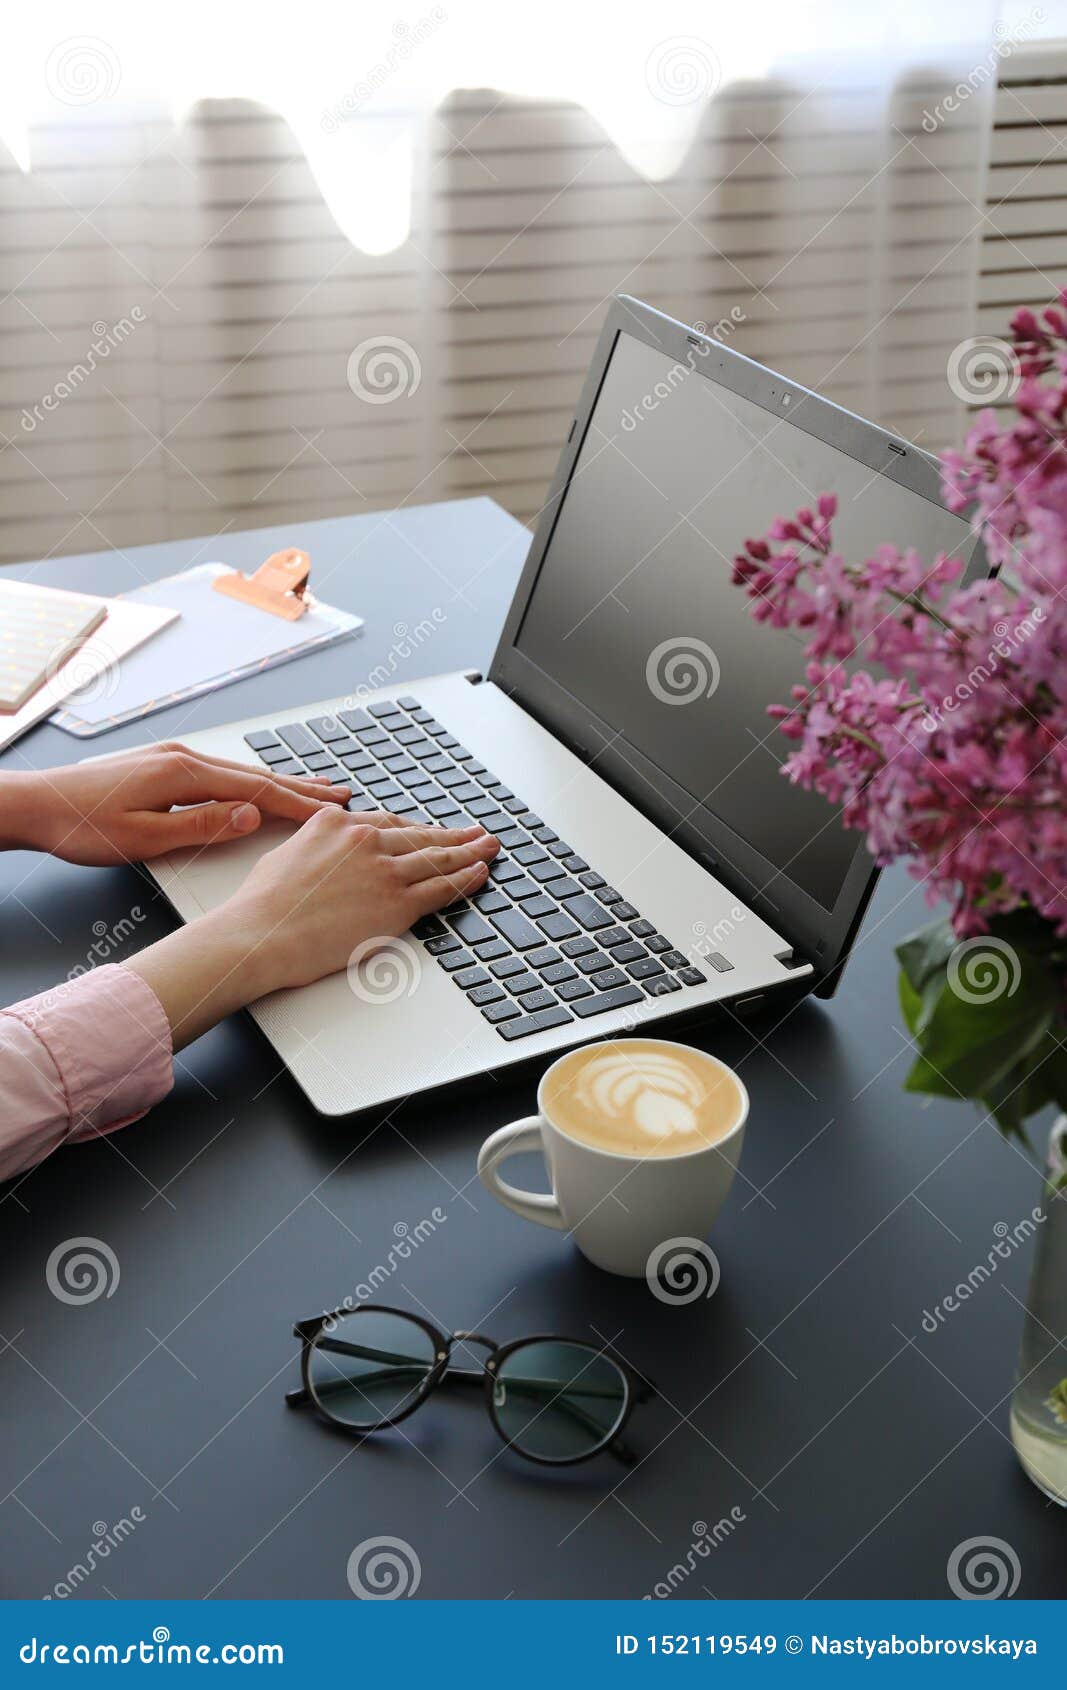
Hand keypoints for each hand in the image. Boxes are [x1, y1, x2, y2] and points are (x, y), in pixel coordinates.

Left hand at [4, 743, 349, 864]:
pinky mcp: (159, 766)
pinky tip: (256, 787)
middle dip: (300, 787)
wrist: (33, 805)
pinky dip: (248, 781)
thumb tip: (251, 814)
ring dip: (278, 782)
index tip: (330, 813)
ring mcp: (170, 759)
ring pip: (238, 773)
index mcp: (183, 774)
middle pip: (254, 775)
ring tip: (311, 789)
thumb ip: (202, 825)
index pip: (256, 789)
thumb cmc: (80, 825)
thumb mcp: (144, 837)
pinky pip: (218, 773)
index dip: (297, 803)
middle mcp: (182, 759)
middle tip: (339, 794)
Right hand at [126, 810, 499, 1045]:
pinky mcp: (396, 902)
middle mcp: (365, 839)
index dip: (417, 829)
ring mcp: (384, 870)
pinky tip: (478, 873)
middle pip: (420, 836)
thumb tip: (330, 853)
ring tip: (487, 848)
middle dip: (452, 836)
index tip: (431, 831)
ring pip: (436, 859)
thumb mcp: (288, 852)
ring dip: (468, 853)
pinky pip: (439, 888)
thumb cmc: (265, 903)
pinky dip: (463, 880)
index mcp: (338, 823)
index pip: (390, 823)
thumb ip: (319, 846)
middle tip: (476, 834)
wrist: (262, 933)